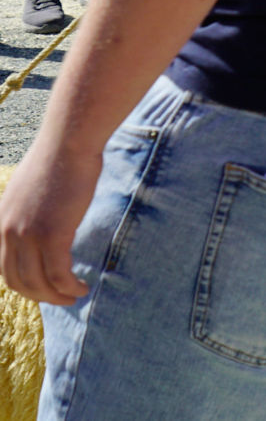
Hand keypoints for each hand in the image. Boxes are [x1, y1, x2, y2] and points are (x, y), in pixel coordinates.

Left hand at [0, 138, 100, 304]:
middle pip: (16, 280)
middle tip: (62, 298)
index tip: (45, 286)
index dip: (24, 283)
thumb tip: (41, 215)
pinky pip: (58, 274)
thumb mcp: (31, 187)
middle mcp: (7, 231)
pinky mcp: (52, 235)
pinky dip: (69, 286)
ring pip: (37, 282)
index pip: (3, 266)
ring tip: (76, 296)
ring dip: (57, 296)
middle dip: (40, 295)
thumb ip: (29, 208)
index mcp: (1, 221)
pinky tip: (81, 287)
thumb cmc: (59, 157)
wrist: (68, 142)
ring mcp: (28, 235)